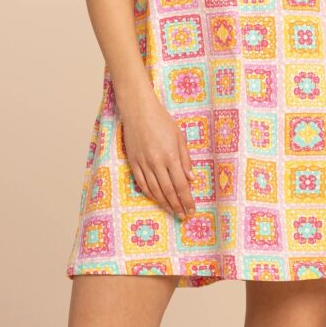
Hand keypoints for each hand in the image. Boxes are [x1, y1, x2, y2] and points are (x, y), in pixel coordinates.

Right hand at [119, 91, 196, 219]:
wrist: (138, 110)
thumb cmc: (162, 120)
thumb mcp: (179, 136)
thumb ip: (185, 159)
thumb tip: (191, 179)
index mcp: (170, 156)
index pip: (181, 185)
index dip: (187, 200)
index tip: (192, 210)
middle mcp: (156, 162)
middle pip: (168, 191)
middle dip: (177, 206)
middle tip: (183, 216)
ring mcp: (143, 163)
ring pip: (154, 190)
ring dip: (164, 203)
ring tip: (172, 211)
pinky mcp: (133, 162)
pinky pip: (142, 183)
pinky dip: (150, 194)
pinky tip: (156, 199)